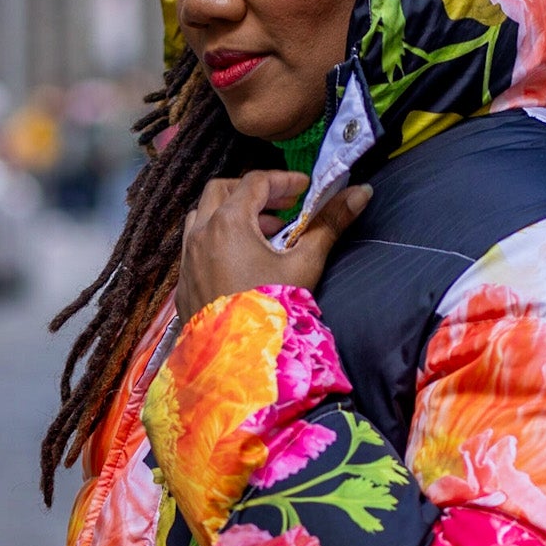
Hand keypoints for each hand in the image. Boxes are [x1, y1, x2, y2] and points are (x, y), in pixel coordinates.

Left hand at [175, 169, 371, 323]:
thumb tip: (361, 193)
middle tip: (283, 206)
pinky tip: (241, 262)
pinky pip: (195, 247)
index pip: (255, 182)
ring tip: (263, 233)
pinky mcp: (184, 285)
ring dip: (231, 214)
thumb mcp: (304, 264)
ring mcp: (187, 260)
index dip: (283, 180)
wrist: (240, 364)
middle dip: (253, 192)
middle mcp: (199, 235)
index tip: (305, 189)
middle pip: (221, 191)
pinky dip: (217, 240)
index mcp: (227, 223)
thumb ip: (330, 224)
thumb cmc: (273, 311)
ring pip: (202, 218)